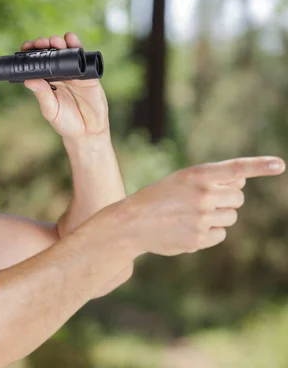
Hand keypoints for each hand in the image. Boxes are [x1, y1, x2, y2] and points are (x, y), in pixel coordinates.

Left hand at [21, 33, 108, 138]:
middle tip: (41, 43)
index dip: (31, 54)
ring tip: (55, 41)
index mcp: (47, 82)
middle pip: (50, 54)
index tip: (26, 47)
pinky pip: (82, 57)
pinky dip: (77, 46)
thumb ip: (42, 95)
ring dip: (59, 43)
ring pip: (65, 53)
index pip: (37, 64)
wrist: (87, 132)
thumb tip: (28, 80)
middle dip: (45, 45)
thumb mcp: (51, 110)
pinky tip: (71, 39)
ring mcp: (74, 73)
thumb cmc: (65, 123)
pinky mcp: (88, 75)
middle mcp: (59, 75)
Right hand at [93, 156, 285, 256]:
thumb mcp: (180, 180)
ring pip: (231, 217)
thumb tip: (241, 181)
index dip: (259, 166)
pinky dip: (209, 233)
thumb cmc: (158, 198)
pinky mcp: (199, 238)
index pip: (234, 168)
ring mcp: (201, 218)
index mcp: (196, 175)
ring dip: (218, 216)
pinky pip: (220, 235)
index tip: (280, 165)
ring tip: (192, 216)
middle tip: (202, 202)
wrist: (132, 223)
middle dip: (226, 200)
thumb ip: (211, 179)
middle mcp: (202, 194)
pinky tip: (189, 229)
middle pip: (237, 197)